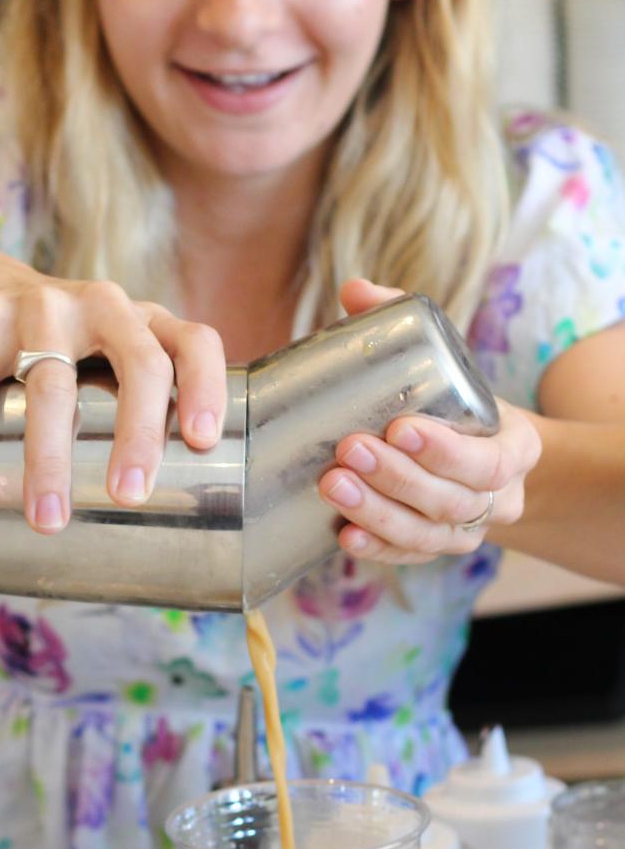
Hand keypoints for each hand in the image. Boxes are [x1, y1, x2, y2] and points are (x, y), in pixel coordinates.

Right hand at [0, 256, 226, 532]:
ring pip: (52, 387)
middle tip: (129, 496)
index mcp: (141, 319)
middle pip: (137, 364)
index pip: (193, 343)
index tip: (202, 442)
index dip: (205, 388)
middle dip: (138, 435)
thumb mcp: (107, 351)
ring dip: (49, 459)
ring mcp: (40, 307)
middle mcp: (101, 305)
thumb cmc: (58, 340)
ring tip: (47, 517)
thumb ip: (134, 398)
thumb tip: (163, 497)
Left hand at [318, 279, 541, 562]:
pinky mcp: (433, 548)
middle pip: (451, 500)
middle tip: (348, 449)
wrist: (478, 452)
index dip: (445, 451)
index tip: (399, 427)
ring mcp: (467, 530)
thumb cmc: (455, 401)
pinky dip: (377, 549)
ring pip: (428, 534)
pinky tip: (344, 536)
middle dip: (396, 477)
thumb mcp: (448, 360)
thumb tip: (356, 292)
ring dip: (378, 512)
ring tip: (332, 486)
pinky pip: (409, 557)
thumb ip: (404, 322)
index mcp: (515, 449)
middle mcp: (499, 498)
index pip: (489, 462)